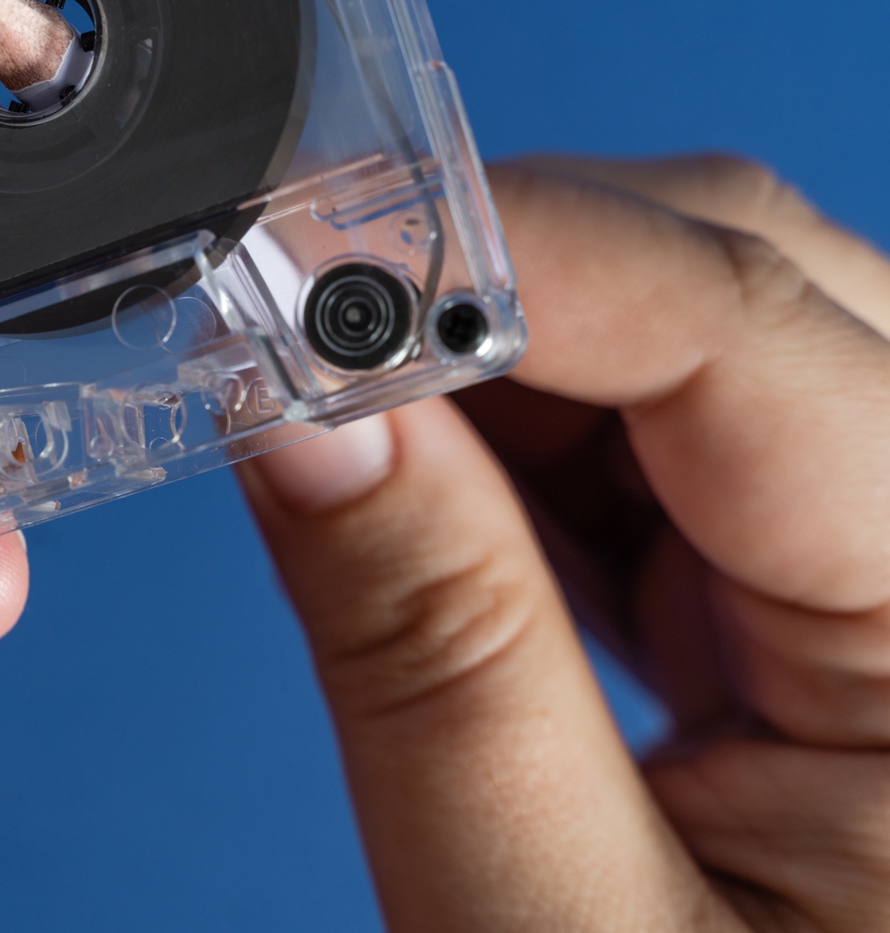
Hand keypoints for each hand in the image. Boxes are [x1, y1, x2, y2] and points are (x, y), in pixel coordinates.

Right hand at [245, 154, 889, 929]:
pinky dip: (532, 439)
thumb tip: (293, 401)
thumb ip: (428, 640)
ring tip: (343, 441)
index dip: (491, 250)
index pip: (744, 326)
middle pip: (746, 276)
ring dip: (494, 360)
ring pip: (703, 330)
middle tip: (271, 332)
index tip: (278, 238)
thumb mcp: (549, 928)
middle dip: (484, 281)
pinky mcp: (851, 593)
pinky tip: (438, 502)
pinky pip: (687, 436)